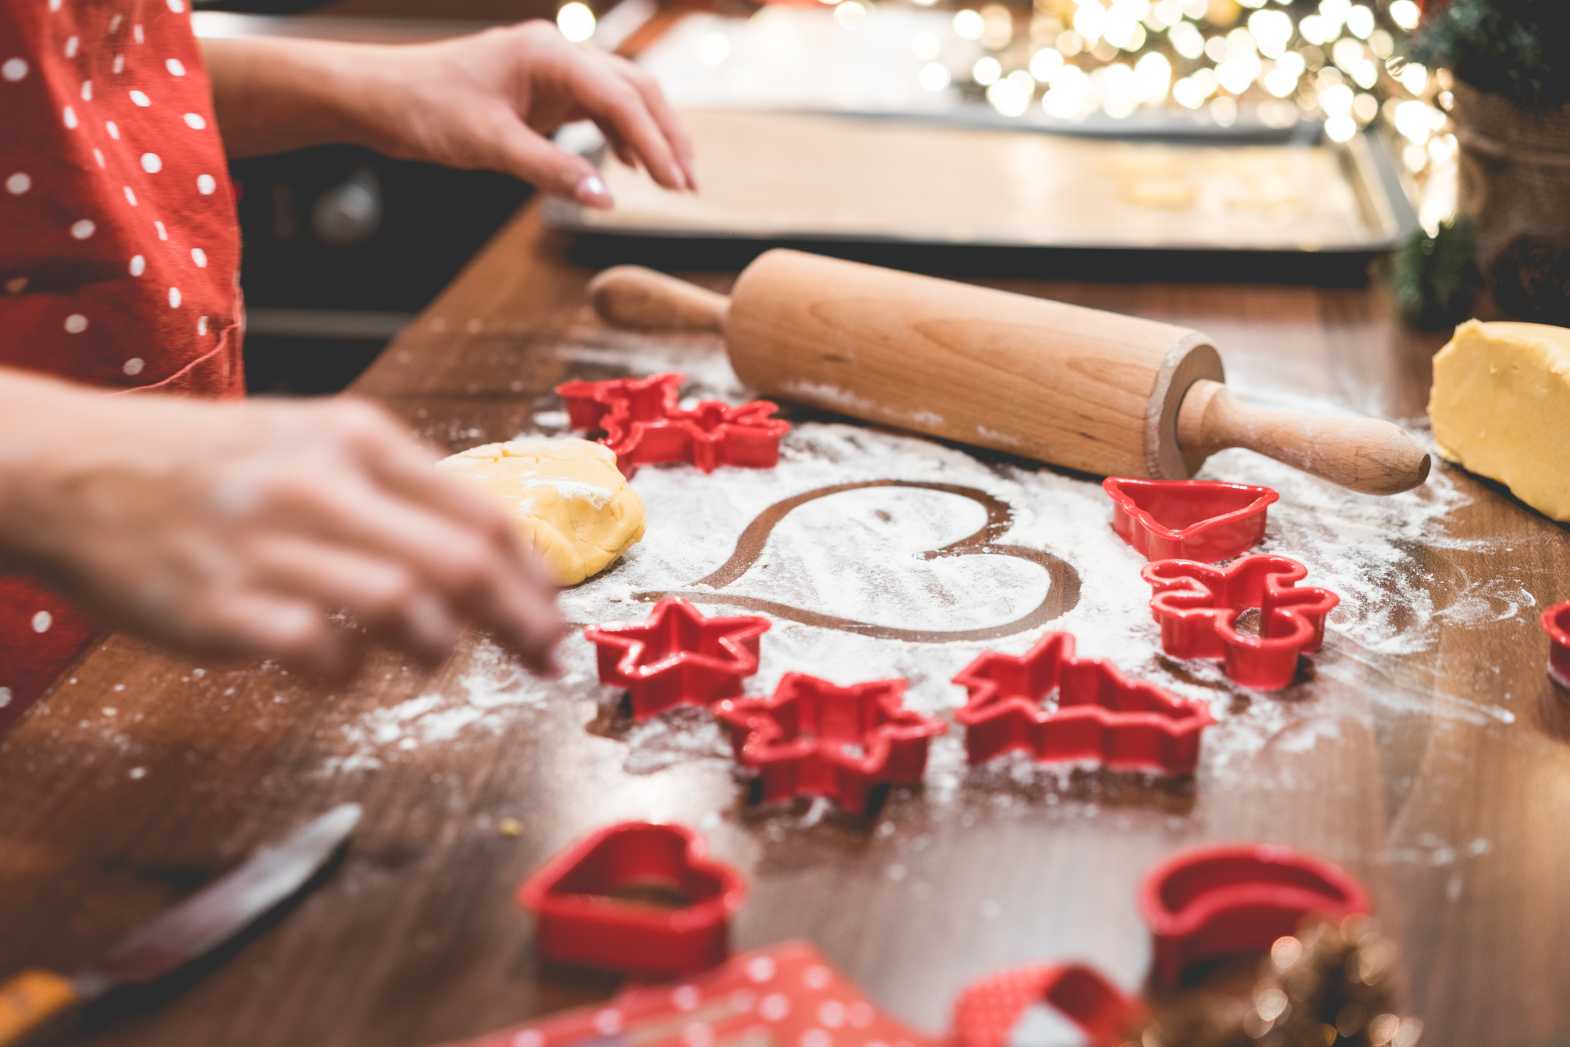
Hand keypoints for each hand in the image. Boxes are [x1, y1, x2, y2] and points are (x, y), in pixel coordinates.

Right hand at [2, 384, 565, 678]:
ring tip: (433, 656)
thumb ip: (398, 491)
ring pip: (403, 605)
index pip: (483, 513)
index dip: (537, 577)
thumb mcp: (311, 443)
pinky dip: (348, 672)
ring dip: (439, 646)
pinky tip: (341, 667)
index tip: (560, 616)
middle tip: (546, 659)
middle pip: (462, 563)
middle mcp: (323, 485)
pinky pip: (320, 653)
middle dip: (522, 622)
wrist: (72, 469)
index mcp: (357, 440)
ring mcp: (271, 545)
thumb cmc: (208, 464)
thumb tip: (490, 557)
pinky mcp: (224, 606)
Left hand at [354, 22, 694, 207]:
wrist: (378, 97)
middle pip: (635, 88)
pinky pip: (596, 106)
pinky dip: (620, 133)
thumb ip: (552, 172)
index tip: (676, 184)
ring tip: (673, 178)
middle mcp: (556, 53)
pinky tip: (631, 164)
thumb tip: (606, 200)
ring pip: (621, 95)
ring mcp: (550, 68)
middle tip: (689, 184)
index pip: (621, 98)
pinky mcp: (541, 87)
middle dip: (667, 134)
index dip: (655, 143)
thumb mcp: (489, 147)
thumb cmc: (424, 111)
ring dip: (650, 134)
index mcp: (548, 55)